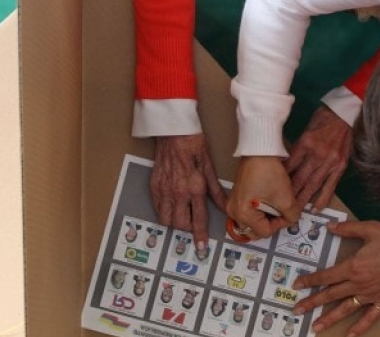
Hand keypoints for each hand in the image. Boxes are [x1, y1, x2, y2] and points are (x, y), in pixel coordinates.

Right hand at [151, 134, 226, 248]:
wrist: (173, 132)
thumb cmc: (194, 145)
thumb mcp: (209, 167)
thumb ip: (216, 191)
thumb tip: (225, 207)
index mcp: (195, 188)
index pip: (198, 219)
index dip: (200, 235)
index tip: (201, 247)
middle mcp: (178, 193)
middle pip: (180, 224)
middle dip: (187, 227)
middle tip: (191, 222)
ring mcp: (163, 190)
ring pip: (165, 219)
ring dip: (173, 221)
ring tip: (180, 214)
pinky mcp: (153, 186)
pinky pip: (156, 207)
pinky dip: (163, 210)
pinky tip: (170, 204)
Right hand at [226, 156, 298, 238]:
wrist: (259, 151)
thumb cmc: (269, 174)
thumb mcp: (285, 198)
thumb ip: (291, 215)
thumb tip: (292, 220)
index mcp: (243, 215)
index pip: (265, 231)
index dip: (280, 224)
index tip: (289, 212)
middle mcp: (233, 213)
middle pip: (256, 229)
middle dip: (272, 222)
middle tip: (282, 211)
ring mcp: (233, 204)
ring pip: (253, 221)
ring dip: (267, 216)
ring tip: (276, 204)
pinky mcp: (237, 196)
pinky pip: (249, 211)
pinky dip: (261, 209)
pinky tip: (269, 199)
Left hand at [285, 106, 350, 210]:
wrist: (344, 114)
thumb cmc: (322, 119)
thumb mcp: (305, 130)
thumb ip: (297, 148)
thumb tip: (286, 164)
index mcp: (305, 144)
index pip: (290, 166)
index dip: (280, 179)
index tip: (272, 190)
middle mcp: (317, 155)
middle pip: (300, 178)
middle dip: (289, 194)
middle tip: (279, 207)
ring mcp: (330, 162)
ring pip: (313, 185)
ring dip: (303, 199)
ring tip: (294, 211)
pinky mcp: (340, 166)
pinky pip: (330, 186)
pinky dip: (323, 198)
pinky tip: (316, 209)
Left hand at [293, 221, 379, 335]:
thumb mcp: (370, 228)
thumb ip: (348, 228)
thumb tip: (329, 227)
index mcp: (353, 267)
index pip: (326, 276)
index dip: (310, 281)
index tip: (297, 285)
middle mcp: (358, 284)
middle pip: (330, 295)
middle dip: (312, 303)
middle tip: (296, 310)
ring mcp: (370, 295)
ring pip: (345, 309)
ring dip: (329, 318)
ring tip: (315, 327)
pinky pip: (370, 317)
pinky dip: (360, 328)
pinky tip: (350, 336)